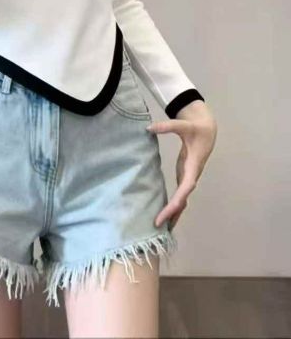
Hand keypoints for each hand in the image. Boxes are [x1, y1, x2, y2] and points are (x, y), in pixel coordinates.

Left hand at [147, 100, 216, 229]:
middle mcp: (192, 175)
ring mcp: (188, 178)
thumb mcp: (183, 125)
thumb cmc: (195, 128)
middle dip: (172, 212)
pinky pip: (179, 196)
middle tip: (158, 225)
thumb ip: (167, 126)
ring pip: (182, 200)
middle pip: (183, 198)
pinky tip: (166, 216)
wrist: (207, 130)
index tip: (169, 210)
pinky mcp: (184, 177)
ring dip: (173, 214)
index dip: (179, 198)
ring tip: (162, 229)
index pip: (187, 186)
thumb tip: (149, 128)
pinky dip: (173, 206)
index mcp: (194, 165)